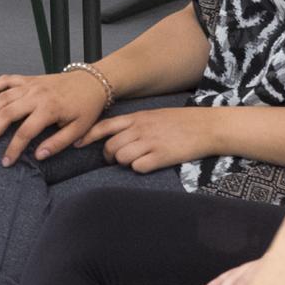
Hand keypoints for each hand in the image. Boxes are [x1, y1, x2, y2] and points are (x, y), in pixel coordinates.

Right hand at [0, 70, 111, 165]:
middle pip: (6, 114)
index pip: (24, 132)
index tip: (6, 162)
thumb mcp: (79, 129)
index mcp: (49, 109)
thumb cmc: (87, 107)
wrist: (93, 82)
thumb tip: (38, 155)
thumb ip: (58, 143)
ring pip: (2, 97)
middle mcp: (36, 95)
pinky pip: (5, 80)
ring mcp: (30, 85)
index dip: (13, 149)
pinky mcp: (28, 79)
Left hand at [89, 105, 226, 174]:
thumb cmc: (182, 122)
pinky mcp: (161, 156)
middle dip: (110, 156)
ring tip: (136, 160)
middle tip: (118, 159)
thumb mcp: (154, 116)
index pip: (105, 126)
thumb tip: (116, 137)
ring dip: (125, 163)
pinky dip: (140, 168)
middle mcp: (141, 129)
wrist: (208, 126)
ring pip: (122, 158)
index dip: (87, 136)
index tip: (76, 144)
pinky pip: (138, 167)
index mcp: (138, 118)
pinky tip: (149, 164)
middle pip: (110, 146)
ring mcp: (150, 142)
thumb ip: (135, 124)